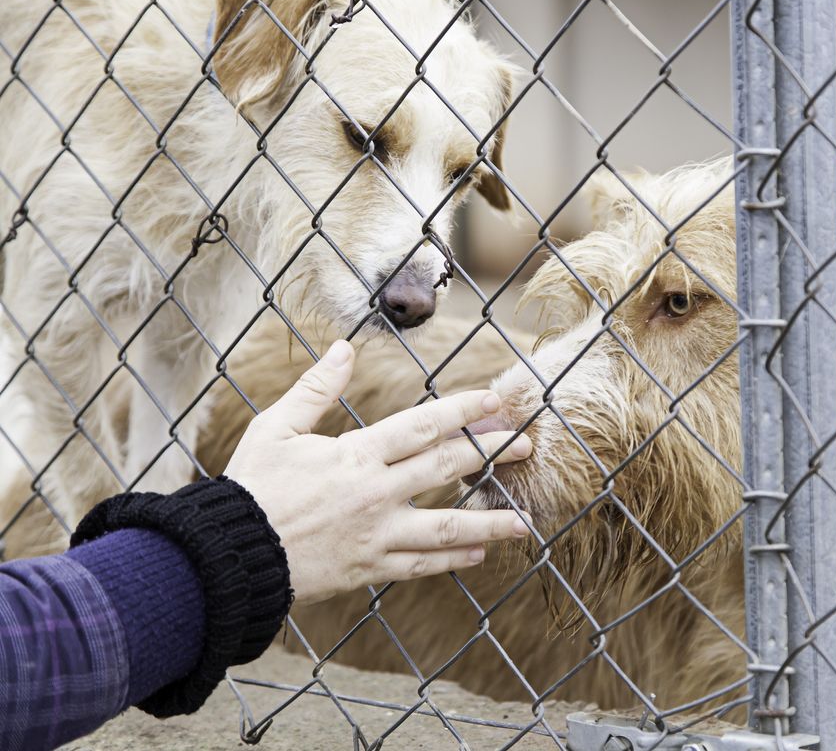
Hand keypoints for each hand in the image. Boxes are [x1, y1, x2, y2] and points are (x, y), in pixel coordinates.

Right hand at [224, 340, 531, 605]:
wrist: (228, 556)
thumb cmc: (252, 487)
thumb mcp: (276, 428)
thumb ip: (316, 388)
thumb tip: (344, 347)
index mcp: (355, 456)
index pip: (423, 427)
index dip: (464, 411)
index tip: (495, 401)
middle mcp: (375, 494)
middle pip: (447, 469)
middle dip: (491, 454)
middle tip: (527, 446)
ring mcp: (377, 535)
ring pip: (446, 527)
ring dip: (489, 521)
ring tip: (523, 519)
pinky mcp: (371, 568)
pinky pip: (422, 565)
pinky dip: (453, 559)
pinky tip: (480, 551)